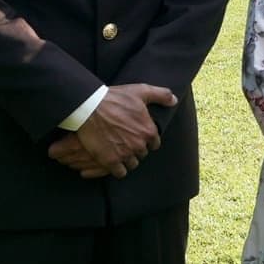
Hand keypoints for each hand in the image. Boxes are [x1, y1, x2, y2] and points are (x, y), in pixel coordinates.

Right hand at [49, 83, 176, 177]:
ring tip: (119, 153)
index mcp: (149, 131)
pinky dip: (118, 169)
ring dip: (127, 160)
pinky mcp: (110, 160)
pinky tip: (113, 162)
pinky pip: (120, 172)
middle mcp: (139, 144)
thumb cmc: (115, 98)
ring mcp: (125, 154)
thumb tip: (174, 101)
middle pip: (142, 154)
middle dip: (136, 149)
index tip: (138, 137)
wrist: (90, 107)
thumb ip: (161, 95)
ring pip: (132, 164)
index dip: (147, 141)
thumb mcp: (141, 91)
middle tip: (126, 143)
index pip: (154, 144)